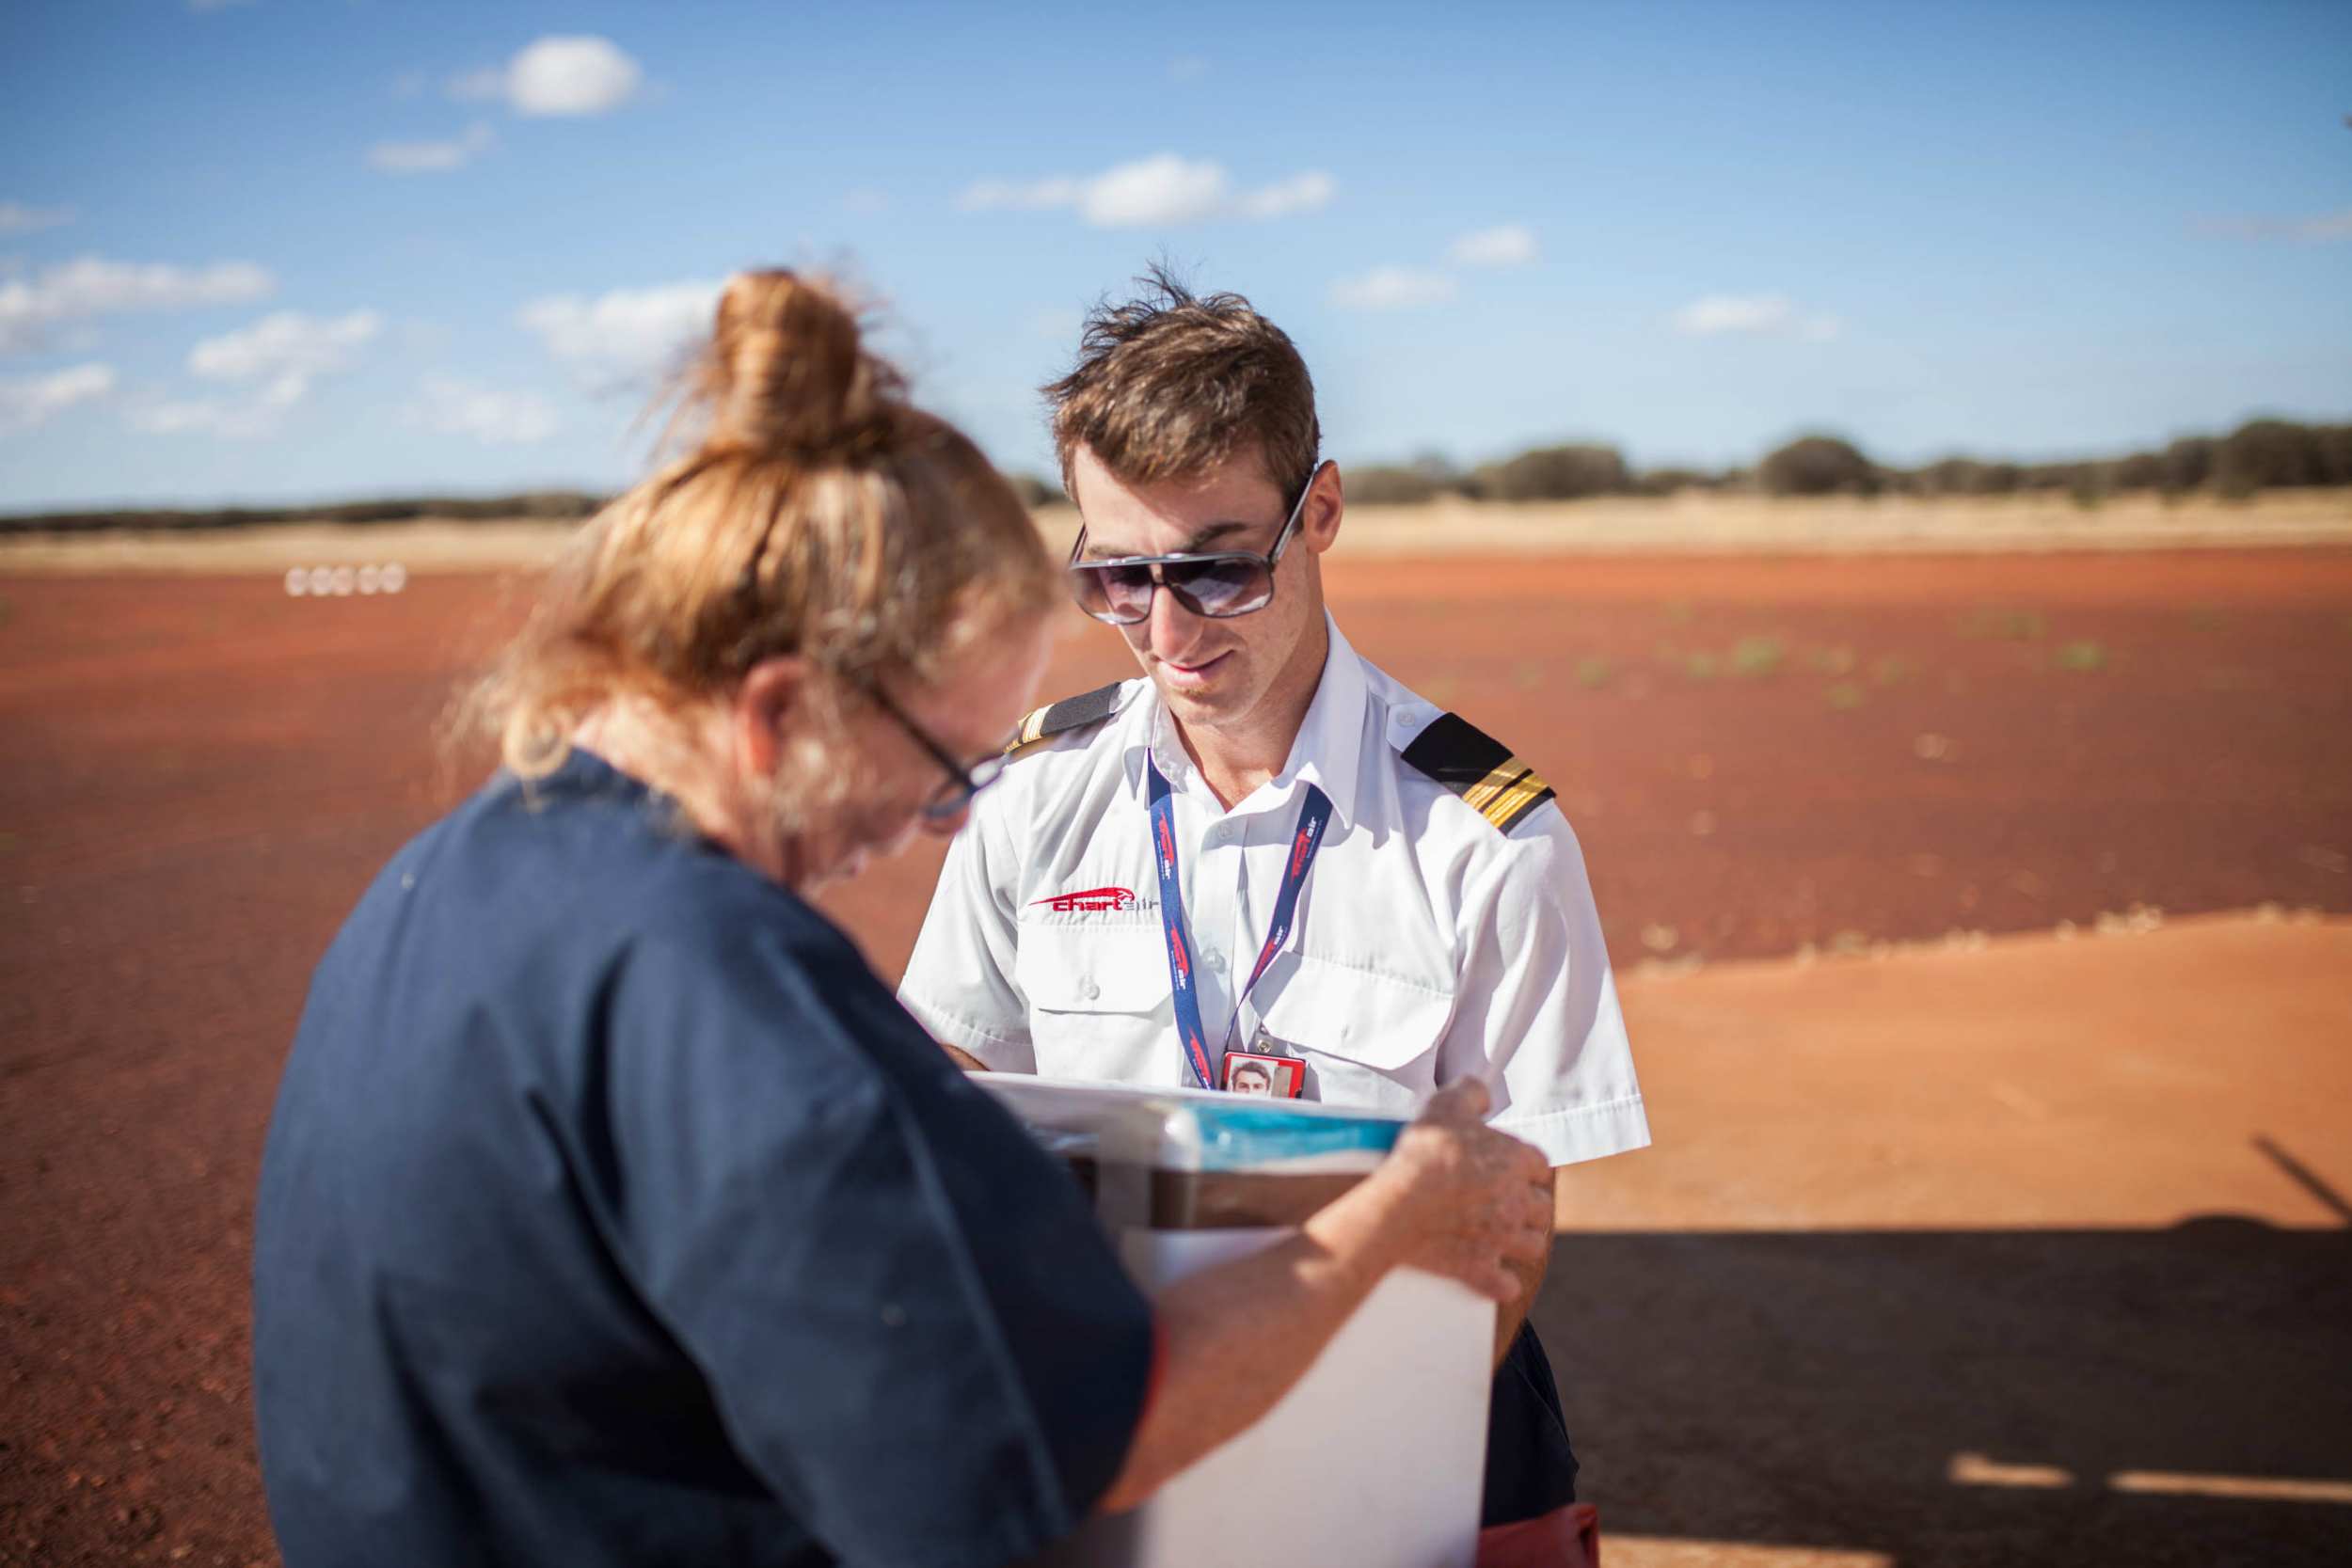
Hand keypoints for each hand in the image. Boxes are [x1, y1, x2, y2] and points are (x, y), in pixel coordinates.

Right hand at [1366, 1080, 1553, 1301]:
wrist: (1400, 1201)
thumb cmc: (1425, 1152)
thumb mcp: (1446, 1104)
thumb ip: (1471, 1092)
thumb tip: (1483, 1093)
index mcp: (1516, 1161)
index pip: (1540, 1165)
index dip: (1527, 1167)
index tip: (1513, 1168)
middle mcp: (1517, 1201)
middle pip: (1542, 1207)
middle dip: (1529, 1205)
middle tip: (1508, 1202)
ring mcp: (1502, 1238)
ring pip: (1533, 1245)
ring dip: (1523, 1242)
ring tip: (1506, 1238)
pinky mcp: (1481, 1268)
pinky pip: (1506, 1284)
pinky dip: (1503, 1282)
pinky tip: (1495, 1278)